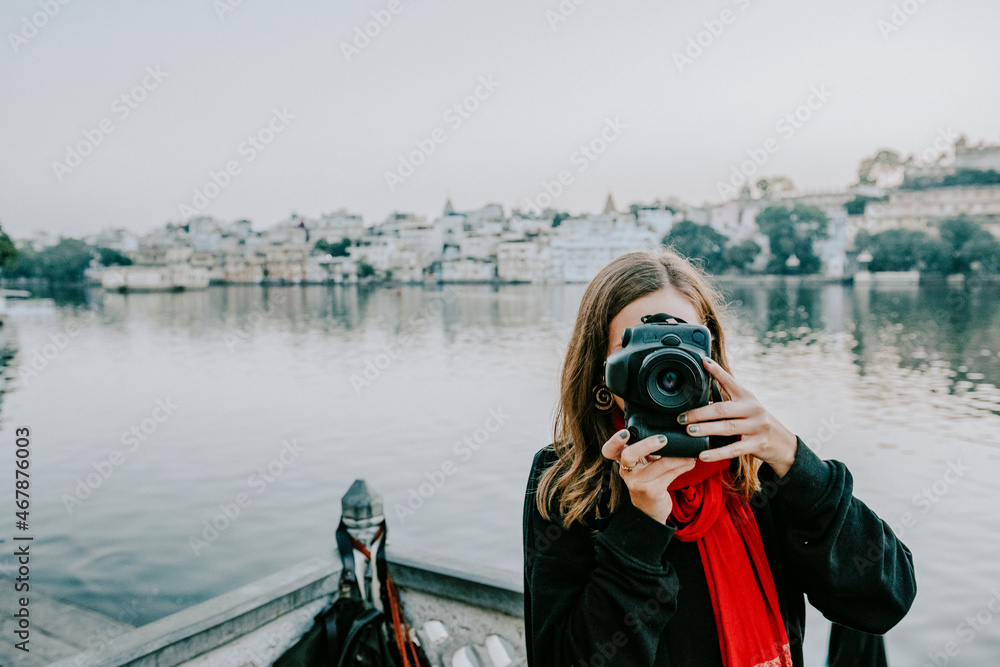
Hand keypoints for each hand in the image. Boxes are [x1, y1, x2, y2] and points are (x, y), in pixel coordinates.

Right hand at [602, 430, 695, 523]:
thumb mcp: (643, 464)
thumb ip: (648, 450)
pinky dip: (683, 466)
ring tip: (689, 453)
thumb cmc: (648, 480)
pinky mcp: (651, 491)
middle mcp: (626, 471)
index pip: (609, 450)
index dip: (614, 441)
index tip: (625, 432)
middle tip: (663, 439)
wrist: (650, 509)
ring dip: (678, 457)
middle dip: (646, 445)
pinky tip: (690, 462)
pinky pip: (670, 474)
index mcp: (622, 461)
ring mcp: (637, 482)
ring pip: (659, 464)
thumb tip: (672, 430)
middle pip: (629, 455)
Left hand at [677, 356, 797, 476]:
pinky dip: (717, 453)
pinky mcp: (757, 444)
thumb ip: (728, 401)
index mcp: (747, 397)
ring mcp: (757, 427)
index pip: (730, 381)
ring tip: (689, 431)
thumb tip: (700, 397)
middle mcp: (753, 409)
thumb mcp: (746, 407)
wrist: (783, 443)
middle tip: (682, 417)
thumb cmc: (757, 423)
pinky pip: (733, 449)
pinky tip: (703, 455)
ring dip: (705, 429)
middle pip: (722, 409)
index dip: (716, 371)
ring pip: (727, 428)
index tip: (703, 361)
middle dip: (699, 413)